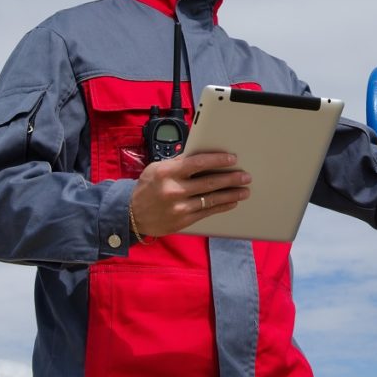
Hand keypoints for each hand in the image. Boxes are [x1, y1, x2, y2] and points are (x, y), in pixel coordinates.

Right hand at [129, 152, 250, 237]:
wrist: (131, 214)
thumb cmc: (147, 187)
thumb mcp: (157, 168)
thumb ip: (179, 162)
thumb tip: (202, 154)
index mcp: (167, 172)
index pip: (198, 163)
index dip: (217, 160)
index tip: (232, 159)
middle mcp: (174, 190)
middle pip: (209, 183)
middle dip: (231, 179)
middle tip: (245, 176)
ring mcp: (179, 207)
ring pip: (211, 199)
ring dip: (231, 194)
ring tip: (244, 190)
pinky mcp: (183, 221)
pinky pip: (207, 213)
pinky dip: (221, 207)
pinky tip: (231, 202)